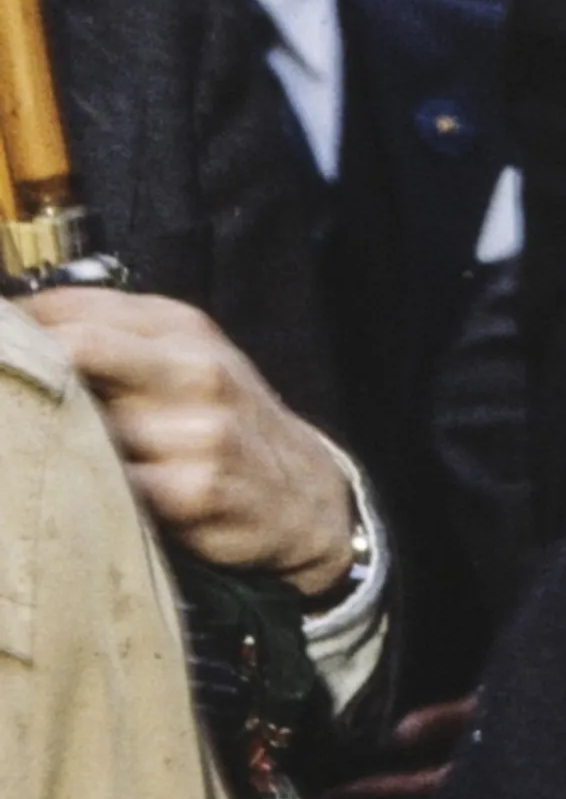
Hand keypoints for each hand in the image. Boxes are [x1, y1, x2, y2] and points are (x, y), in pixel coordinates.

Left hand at [33, 286, 357, 595]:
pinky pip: (106, 483)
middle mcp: (195, 369)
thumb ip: (110, 335)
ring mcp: (198, 430)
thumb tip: (12, 324)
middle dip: (23, 370)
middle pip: (75, 349)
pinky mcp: (193, 490)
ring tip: (42, 450)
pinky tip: (82, 486)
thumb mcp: (184, 356)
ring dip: (46, 440)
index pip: (69, 306)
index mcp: (182, 327)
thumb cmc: (221, 421)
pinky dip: (82, 486)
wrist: (303, 493)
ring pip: (82, 424)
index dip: (13, 328)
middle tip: (7, 391)